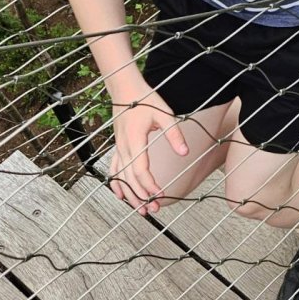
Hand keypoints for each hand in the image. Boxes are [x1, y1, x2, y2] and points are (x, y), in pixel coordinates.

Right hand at [109, 89, 188, 214]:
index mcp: (135, 140)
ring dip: (129, 194)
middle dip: (140, 196)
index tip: (160, 194)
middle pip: (129, 178)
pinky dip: (117, 183)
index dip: (149, 185)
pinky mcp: (118, 146)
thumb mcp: (165, 114)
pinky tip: (121, 194)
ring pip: (120, 177)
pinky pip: (114, 169)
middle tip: (153, 209)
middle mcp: (123, 147)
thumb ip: (174, 134)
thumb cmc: (145, 100)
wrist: (126, 90)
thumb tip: (184, 153)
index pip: (140, 170)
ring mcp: (118, 147)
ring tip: (139, 209)